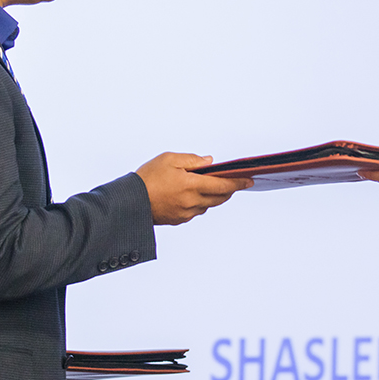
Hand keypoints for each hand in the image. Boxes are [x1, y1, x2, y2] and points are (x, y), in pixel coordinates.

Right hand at [135, 152, 251, 225]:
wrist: (130, 202)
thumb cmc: (147, 178)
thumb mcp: (169, 159)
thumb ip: (192, 160)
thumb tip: (209, 162)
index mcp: (192, 186)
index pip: (223, 185)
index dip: (238, 182)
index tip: (249, 180)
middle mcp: (192, 202)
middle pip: (219, 197)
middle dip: (229, 189)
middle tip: (235, 182)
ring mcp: (186, 213)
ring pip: (208, 205)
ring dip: (215, 196)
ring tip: (214, 186)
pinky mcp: (179, 220)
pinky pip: (196, 211)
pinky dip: (200, 203)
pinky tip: (195, 195)